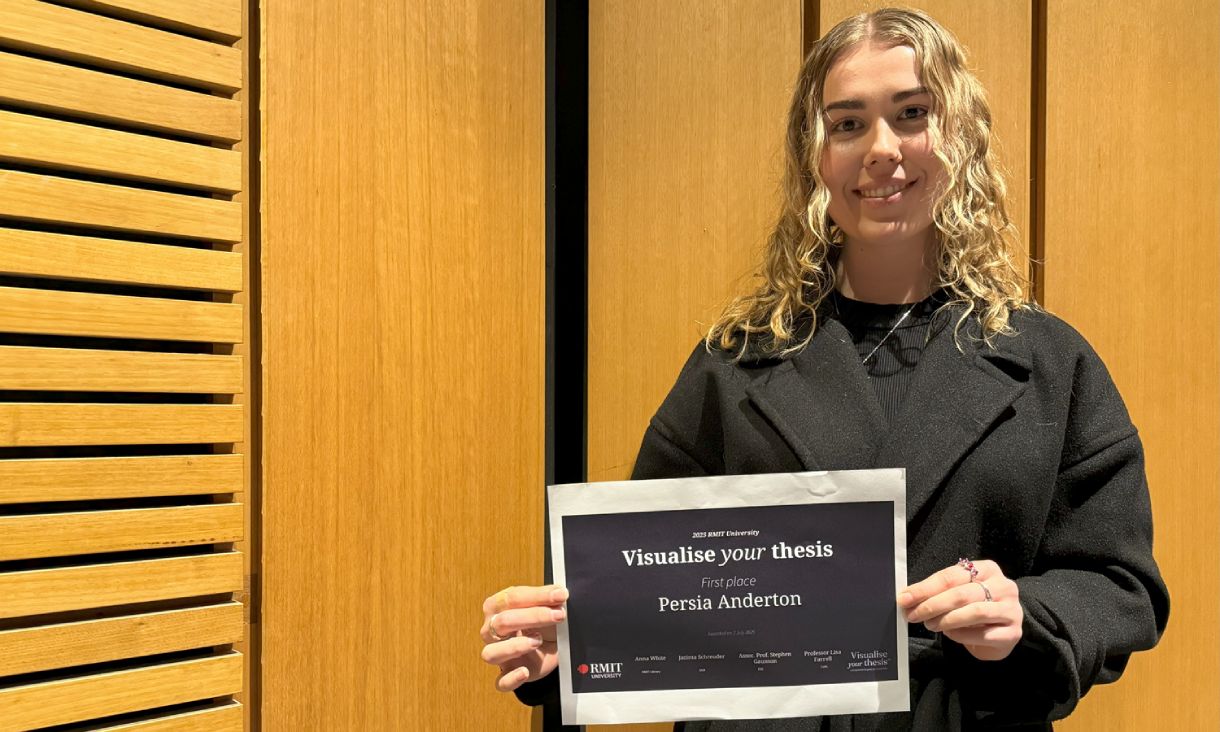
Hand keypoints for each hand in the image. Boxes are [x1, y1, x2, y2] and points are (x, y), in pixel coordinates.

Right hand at [480, 585, 567, 690]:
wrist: (547, 646)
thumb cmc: (540, 623)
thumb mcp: (544, 606)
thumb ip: (547, 599)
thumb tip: (559, 592)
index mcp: (496, 606)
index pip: (511, 598)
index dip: (537, 596)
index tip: (560, 595)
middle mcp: (491, 630)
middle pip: (503, 621)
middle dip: (534, 616)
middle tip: (558, 615)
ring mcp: (497, 653)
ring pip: (491, 652)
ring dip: (514, 646)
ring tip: (537, 640)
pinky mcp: (506, 674)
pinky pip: (501, 681)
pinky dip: (512, 678)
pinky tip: (525, 672)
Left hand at [898, 559, 1021, 660]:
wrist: (1000, 634)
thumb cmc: (975, 609)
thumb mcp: (959, 593)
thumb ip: (939, 592)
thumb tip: (907, 597)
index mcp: (988, 569)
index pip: (952, 575)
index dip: (925, 587)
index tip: (904, 598)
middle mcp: (1004, 586)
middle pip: (962, 593)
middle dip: (932, 604)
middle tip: (913, 614)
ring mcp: (1011, 610)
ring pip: (974, 612)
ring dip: (946, 619)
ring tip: (930, 625)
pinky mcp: (1013, 633)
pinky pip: (982, 634)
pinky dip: (961, 635)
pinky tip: (950, 634)